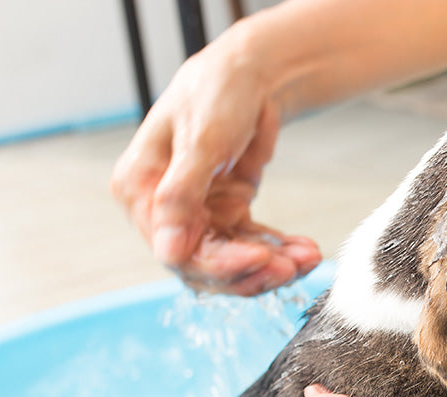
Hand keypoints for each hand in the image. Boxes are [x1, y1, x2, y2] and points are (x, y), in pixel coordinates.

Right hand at [110, 36, 320, 294]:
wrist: (249, 74)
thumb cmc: (216, 92)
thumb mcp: (201, 140)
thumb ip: (181, 196)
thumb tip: (168, 251)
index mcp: (140, 190)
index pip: (175, 249)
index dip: (219, 264)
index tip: (260, 259)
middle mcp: (164, 210)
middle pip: (205, 265)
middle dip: (251, 272)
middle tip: (290, 267)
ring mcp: (198, 216)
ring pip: (234, 262)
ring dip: (272, 266)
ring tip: (306, 258)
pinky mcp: (228, 216)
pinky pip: (254, 246)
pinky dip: (281, 251)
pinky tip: (306, 251)